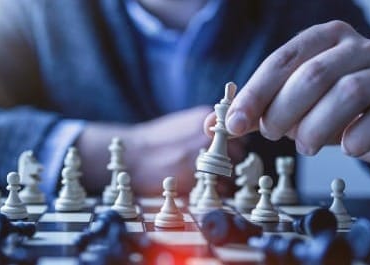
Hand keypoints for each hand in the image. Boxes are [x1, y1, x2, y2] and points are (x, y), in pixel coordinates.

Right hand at [77, 106, 245, 195]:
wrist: (131, 155)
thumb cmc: (154, 142)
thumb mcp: (181, 124)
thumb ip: (204, 130)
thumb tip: (223, 140)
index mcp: (205, 118)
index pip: (237, 132)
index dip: (232, 145)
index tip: (225, 153)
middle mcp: (208, 135)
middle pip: (237, 151)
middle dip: (230, 161)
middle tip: (215, 169)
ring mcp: (203, 155)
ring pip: (231, 170)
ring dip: (224, 177)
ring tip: (206, 179)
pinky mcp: (196, 177)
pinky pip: (220, 187)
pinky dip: (216, 191)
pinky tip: (200, 187)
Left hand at [222, 20, 369, 162]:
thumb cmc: (327, 106)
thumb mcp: (288, 103)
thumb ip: (254, 111)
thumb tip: (211, 126)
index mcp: (323, 39)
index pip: (282, 60)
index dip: (255, 93)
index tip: (234, 123)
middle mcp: (356, 49)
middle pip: (313, 75)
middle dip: (283, 111)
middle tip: (273, 134)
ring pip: (347, 94)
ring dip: (315, 128)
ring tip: (304, 145)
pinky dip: (356, 139)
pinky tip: (346, 147)